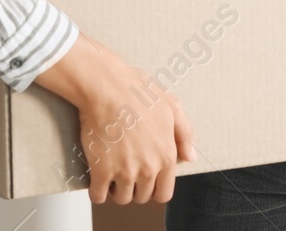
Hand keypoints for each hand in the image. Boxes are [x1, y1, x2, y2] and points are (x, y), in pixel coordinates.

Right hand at [36, 34, 195, 203]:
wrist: (106, 87)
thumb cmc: (137, 90)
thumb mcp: (171, 105)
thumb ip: (185, 133)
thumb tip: (189, 157)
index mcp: (166, 155)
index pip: (163, 193)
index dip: (154, 188)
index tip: (144, 180)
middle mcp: (148, 168)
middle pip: (142, 196)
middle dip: (134, 186)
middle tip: (125, 170)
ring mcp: (124, 172)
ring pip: (121, 198)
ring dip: (115, 189)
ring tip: (111, 172)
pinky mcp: (101, 171)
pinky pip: (98, 196)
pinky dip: (96, 191)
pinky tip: (95, 179)